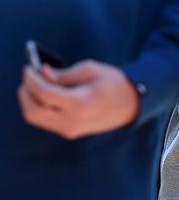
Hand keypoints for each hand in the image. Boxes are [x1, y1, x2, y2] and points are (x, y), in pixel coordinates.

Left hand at [18, 60, 140, 138]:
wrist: (131, 104)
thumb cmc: (113, 83)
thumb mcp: (90, 70)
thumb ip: (63, 74)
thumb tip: (42, 73)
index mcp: (79, 103)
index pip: (43, 94)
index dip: (31, 79)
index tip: (28, 67)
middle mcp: (71, 121)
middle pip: (32, 111)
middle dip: (25, 92)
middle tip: (28, 76)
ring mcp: (70, 130)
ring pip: (36, 118)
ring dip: (30, 100)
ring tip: (36, 83)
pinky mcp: (70, 132)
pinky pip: (45, 121)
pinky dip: (39, 106)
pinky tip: (45, 93)